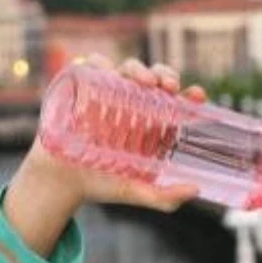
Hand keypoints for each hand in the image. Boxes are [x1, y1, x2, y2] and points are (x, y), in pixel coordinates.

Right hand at [22, 54, 208, 212]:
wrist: (63, 183)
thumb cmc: (104, 185)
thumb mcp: (137, 193)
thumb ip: (166, 197)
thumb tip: (194, 190)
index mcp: (152, 123)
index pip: (176, 101)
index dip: (189, 94)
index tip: (198, 96)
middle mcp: (133, 104)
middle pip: (155, 78)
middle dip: (166, 75)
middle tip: (170, 87)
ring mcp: (108, 94)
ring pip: (128, 69)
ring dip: (140, 69)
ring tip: (146, 83)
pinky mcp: (83, 89)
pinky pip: (93, 66)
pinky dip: (101, 64)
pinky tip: (108, 72)